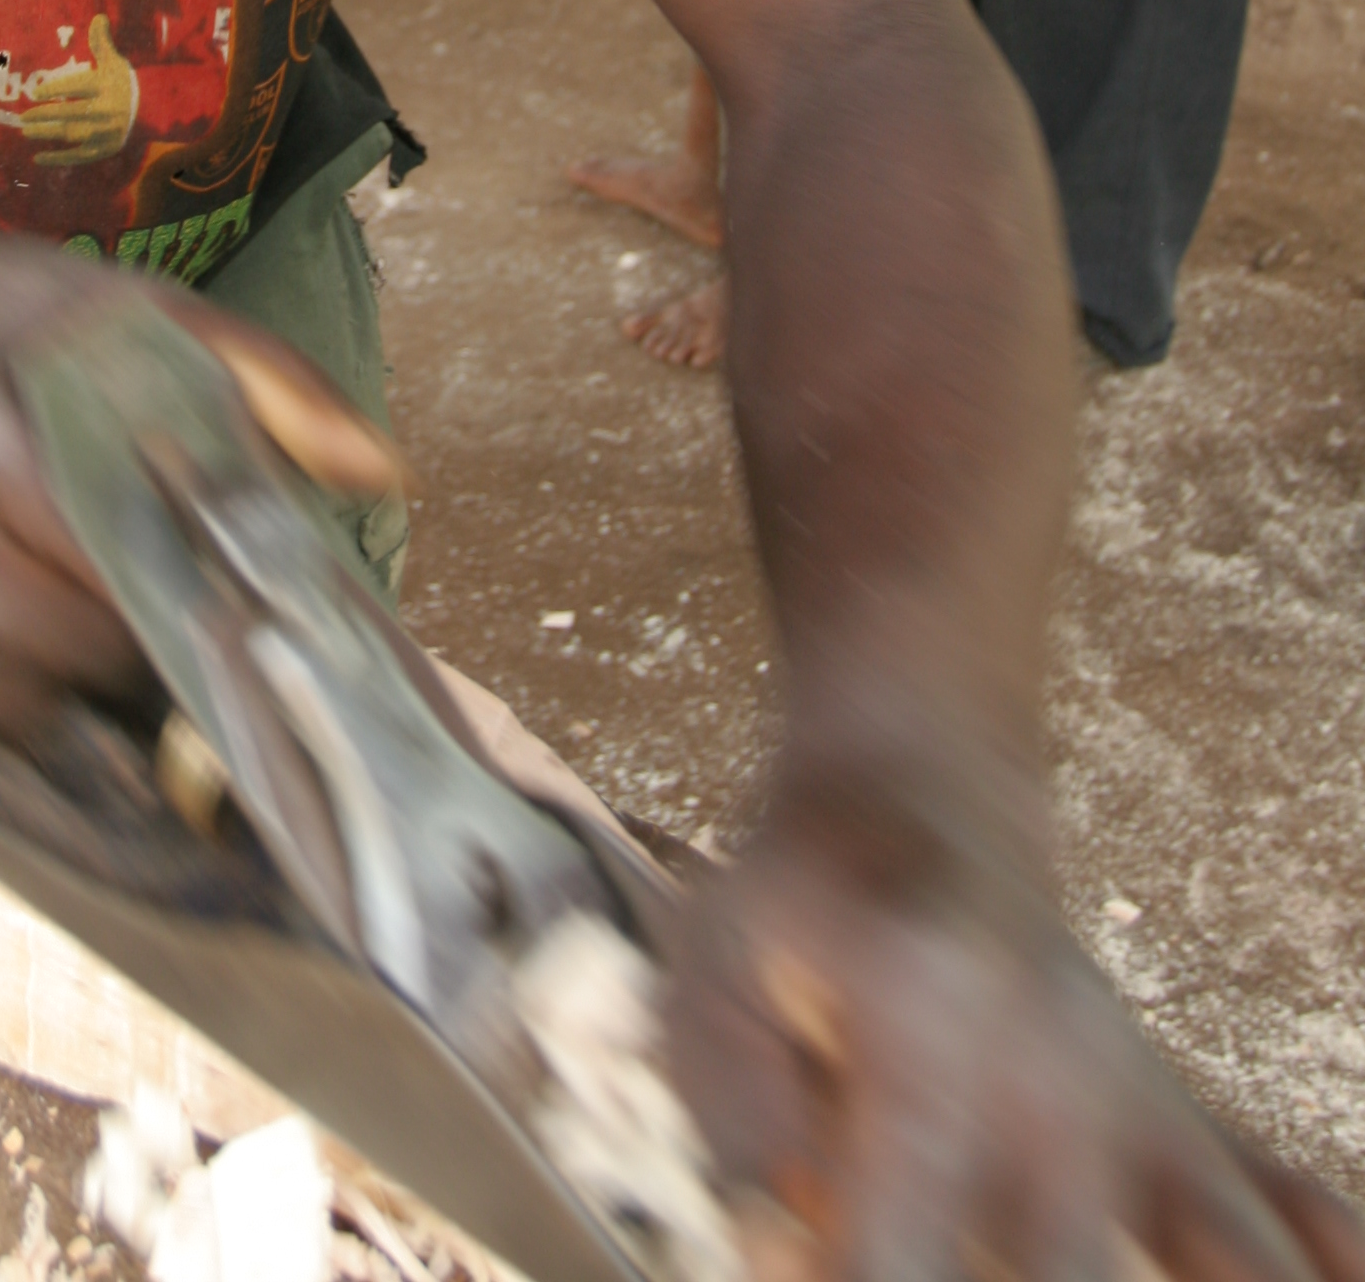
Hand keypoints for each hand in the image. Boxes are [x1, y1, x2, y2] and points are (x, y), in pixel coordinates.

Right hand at [0, 192, 403, 727]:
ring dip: (85, 657)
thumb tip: (384, 474)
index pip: (130, 559)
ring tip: (72, 566)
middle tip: (169, 573)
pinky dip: (18, 668)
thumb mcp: (127, 307)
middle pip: (88, 643)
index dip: (208, 591)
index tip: (264, 607)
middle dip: (150, 625)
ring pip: (37, 692)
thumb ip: (264, 383)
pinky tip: (1, 583)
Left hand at [22, 14, 138, 162]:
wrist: (151, 111)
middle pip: (70, 113)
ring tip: (26, 131)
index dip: (55, 89)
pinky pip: (77, 157)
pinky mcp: (103, 150)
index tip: (35, 92)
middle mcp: (105, 111)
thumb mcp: (114, 62)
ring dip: (47, 134)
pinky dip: (57, 159)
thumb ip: (101, 42)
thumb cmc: (125, 83)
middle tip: (23, 117)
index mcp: (106, 86)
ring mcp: (104, 133)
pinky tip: (38, 158)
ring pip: (71, 134)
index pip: (77, 86)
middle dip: (45, 115)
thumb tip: (98, 16)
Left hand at [665, 743, 1364, 1281]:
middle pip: (1070, 1278)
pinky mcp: (1176, 1118)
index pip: (898, 1254)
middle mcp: (1055, 1073)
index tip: (821, 1271)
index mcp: (927, 1030)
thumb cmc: (801, 894)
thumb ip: (740, 1124)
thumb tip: (790, 1251)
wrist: (916, 782)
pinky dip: (1313, 1238)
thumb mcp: (712, 973)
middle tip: (976, 1269)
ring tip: (1157, 1279)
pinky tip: (1337, 1265)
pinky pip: (1274, 1196)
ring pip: (1223, 1250)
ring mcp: (1132, 1098)